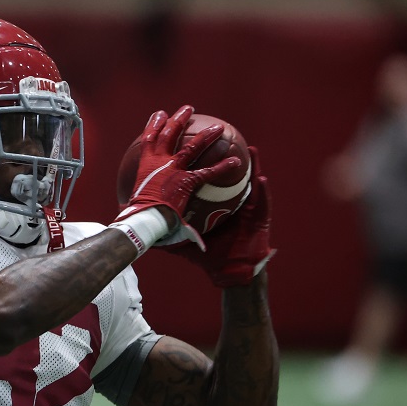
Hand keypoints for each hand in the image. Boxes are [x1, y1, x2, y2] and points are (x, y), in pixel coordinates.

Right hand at [115, 106, 242, 247]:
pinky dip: (222, 166)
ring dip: (207, 135)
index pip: (149, 138)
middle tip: (188, 109)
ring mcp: (174, 169)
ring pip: (193, 147)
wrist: (145, 218)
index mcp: (146, 164)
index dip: (154, 124)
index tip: (161, 113)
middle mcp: (160, 162)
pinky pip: (208, 172)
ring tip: (218, 127)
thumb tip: (127, 208)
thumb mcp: (133, 199)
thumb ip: (137, 197)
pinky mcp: (187, 181)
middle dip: (179, 119)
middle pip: (170, 134)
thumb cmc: (137, 212)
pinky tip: (235, 161)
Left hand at [163, 146, 273, 286]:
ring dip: (251, 165)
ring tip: (250, 148)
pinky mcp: (258, 219)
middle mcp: (229, 201)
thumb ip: (166, 234)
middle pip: (224, 173)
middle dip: (224, 156)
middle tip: (220, 133)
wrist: (230, 272)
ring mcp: (245, 208)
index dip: (199, 164)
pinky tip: (261, 179)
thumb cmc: (210, 257)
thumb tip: (144, 231)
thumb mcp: (183, 243)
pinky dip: (262, 191)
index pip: (204, 180)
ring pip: (247, 183)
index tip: (191, 146)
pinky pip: (261, 203)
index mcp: (212, 204)